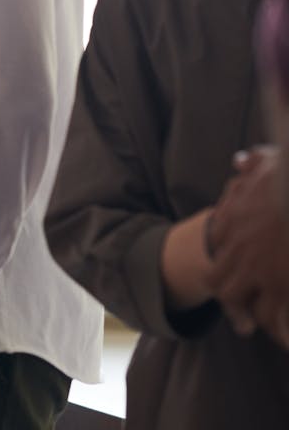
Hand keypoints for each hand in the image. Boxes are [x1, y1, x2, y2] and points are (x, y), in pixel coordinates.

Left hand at [208, 146, 288, 347]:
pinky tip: (286, 340)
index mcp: (233, 221)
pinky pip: (273, 315)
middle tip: (240, 318)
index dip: (225, 262)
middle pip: (219, 281)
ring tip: (264, 333)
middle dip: (230, 300)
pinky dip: (281, 330)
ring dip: (251, 317)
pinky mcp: (281, 282)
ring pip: (239, 301)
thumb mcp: (268, 162)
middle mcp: (238, 248)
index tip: (233, 274)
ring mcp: (258, 268)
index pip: (218, 247)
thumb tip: (240, 160)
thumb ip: (253, 164)